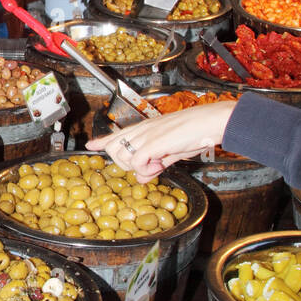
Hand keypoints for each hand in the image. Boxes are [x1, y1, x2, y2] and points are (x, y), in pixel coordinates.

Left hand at [86, 100, 237, 180]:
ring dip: (137, 168)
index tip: (91, 145)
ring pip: (121, 157)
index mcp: (145, 128)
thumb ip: (155, 164)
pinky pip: (136, 163)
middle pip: (114, 149)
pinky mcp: (152, 143)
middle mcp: (141, 130)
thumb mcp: (171, 152)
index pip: (117, 134)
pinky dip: (146, 170)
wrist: (210, 122)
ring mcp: (145, 135)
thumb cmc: (195, 132)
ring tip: (157, 164)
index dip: (102, 141)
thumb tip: (143, 178)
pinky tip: (160, 164)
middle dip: (125, 164)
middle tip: (148, 166)